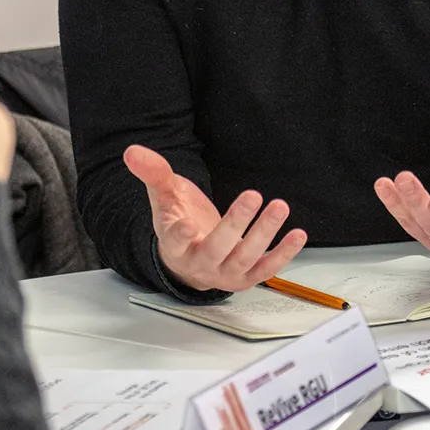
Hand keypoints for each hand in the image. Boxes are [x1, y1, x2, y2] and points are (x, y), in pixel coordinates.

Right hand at [125, 145, 306, 292]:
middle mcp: (199, 264)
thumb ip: (152, 173)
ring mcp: (224, 274)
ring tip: (279, 206)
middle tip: (252, 195)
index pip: (174, 242)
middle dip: (236, 223)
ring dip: (264, 232)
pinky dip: (284, 253)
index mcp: (175, 246)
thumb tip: (132, 151)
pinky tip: (296, 234)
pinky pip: (267, 268)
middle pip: (217, 248)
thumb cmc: (179, 222)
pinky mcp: (246, 278)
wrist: (192, 259)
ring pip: (246, 257)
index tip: (186, 224)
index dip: (180, 235)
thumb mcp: (164, 197)